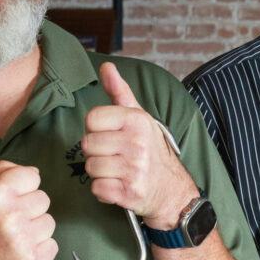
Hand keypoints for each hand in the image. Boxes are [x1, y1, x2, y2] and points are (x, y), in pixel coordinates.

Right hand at [0, 161, 55, 259]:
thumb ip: (1, 173)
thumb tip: (33, 172)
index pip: (32, 176)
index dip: (24, 188)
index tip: (14, 199)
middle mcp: (11, 214)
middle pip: (43, 199)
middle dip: (29, 209)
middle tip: (10, 222)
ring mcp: (23, 238)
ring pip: (49, 223)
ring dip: (35, 230)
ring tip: (14, 238)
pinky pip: (52, 246)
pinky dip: (39, 250)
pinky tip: (20, 251)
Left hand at [83, 63, 197, 229]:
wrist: (171, 188)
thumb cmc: (149, 149)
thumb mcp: (138, 117)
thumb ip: (119, 92)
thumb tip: (106, 66)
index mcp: (137, 120)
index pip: (91, 119)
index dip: (95, 129)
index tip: (109, 134)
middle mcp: (137, 143)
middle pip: (88, 145)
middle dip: (96, 152)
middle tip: (114, 156)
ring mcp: (134, 170)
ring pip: (90, 168)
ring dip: (99, 172)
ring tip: (116, 171)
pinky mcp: (130, 193)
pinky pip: (97, 189)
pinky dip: (103, 191)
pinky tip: (117, 185)